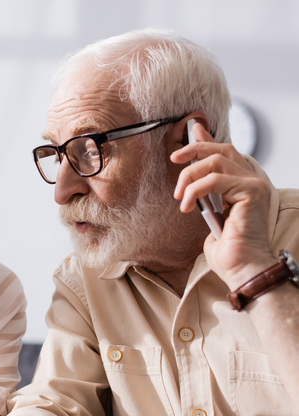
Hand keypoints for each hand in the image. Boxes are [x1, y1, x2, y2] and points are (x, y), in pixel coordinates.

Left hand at [171, 122, 274, 289]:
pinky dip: (196, 190)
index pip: (225, 153)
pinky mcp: (252, 192)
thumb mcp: (209, 218)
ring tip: (180, 196)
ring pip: (216, 161)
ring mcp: (255, 184)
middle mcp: (252, 180)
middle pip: (222, 150)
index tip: (189, 131)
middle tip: (174, 158)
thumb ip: (204, 197)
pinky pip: (217, 179)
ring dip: (190, 176)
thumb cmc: (228, 252)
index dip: (206, 140)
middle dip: (194, 149)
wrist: (242, 269)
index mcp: (243, 185)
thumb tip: (190, 187)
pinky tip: (187, 205)